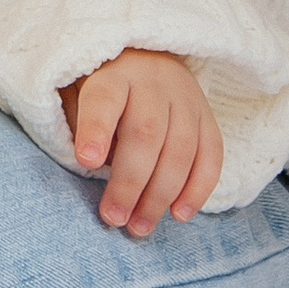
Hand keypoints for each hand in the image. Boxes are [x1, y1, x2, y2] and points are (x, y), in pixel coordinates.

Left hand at [61, 49, 222, 233]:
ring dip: (160, 196)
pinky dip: (198, 189)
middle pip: (146, 134)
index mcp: (114, 75)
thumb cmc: (102, 91)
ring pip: (180, 150)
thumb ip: (77, 124)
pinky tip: (179, 215)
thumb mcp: (77, 94)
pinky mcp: (208, 117)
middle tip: (114, 218)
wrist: (146, 60)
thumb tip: (89, 167)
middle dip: (129, 183)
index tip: (85, 161)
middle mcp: (153, 83)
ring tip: (140, 227)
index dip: (96, 129)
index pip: (105, 99)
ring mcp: (186, 99)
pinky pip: (211, 155)